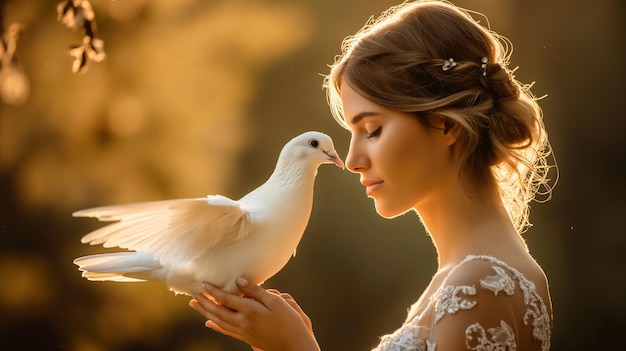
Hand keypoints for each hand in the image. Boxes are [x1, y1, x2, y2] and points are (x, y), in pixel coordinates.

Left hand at [189, 277, 319, 350]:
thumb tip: (239, 280)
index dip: (213, 291)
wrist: (294, 346)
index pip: (226, 299)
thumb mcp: (276, 301)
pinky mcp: (246, 338)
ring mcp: (243, 332)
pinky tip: (209, 323)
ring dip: (205, 312)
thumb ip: (255, 291)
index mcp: (250, 310)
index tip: (203, 283)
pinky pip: (226, 331)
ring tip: (195, 304)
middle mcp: (243, 322)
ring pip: (219, 321)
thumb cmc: (289, 321)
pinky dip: (215, 326)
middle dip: (204, 301)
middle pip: (218, 311)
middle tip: (192, 293)